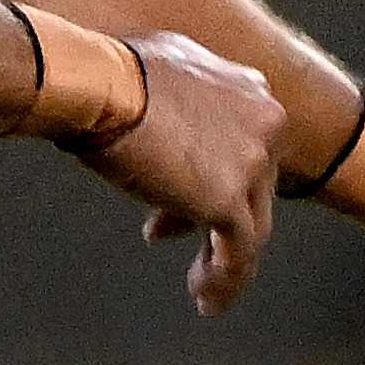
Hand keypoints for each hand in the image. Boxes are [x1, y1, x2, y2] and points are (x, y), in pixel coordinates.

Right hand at [81, 31, 285, 313]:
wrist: (99, 85)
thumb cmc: (113, 71)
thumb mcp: (168, 65)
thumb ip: (189, 92)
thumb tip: (171, 108)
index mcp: (252, 89)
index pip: (244, 144)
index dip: (211, 173)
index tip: (173, 195)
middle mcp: (265, 122)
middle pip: (250, 186)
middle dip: (209, 212)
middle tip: (165, 230)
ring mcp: (252, 162)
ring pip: (253, 226)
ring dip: (227, 260)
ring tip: (203, 288)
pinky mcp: (228, 200)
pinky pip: (239, 254)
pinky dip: (225, 280)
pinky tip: (206, 299)